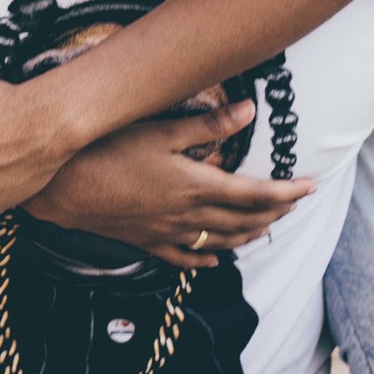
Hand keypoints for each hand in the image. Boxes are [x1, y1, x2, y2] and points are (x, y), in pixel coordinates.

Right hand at [25, 102, 314, 265]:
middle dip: (274, 213)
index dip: (286, 192)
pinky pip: (186, 259)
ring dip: (249, 235)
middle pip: (244, 221)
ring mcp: (168, 234)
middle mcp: (188, 216)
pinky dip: (208, 260)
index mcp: (196, 186)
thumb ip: (207, 125)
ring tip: (267, 228)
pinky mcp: (147, 243)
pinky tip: (217, 261)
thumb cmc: (108, 151)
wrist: (63, 188)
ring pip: (221, 243)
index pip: (254, 195)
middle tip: (294, 203)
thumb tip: (248, 112)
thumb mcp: (159, 129)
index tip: (311, 186)